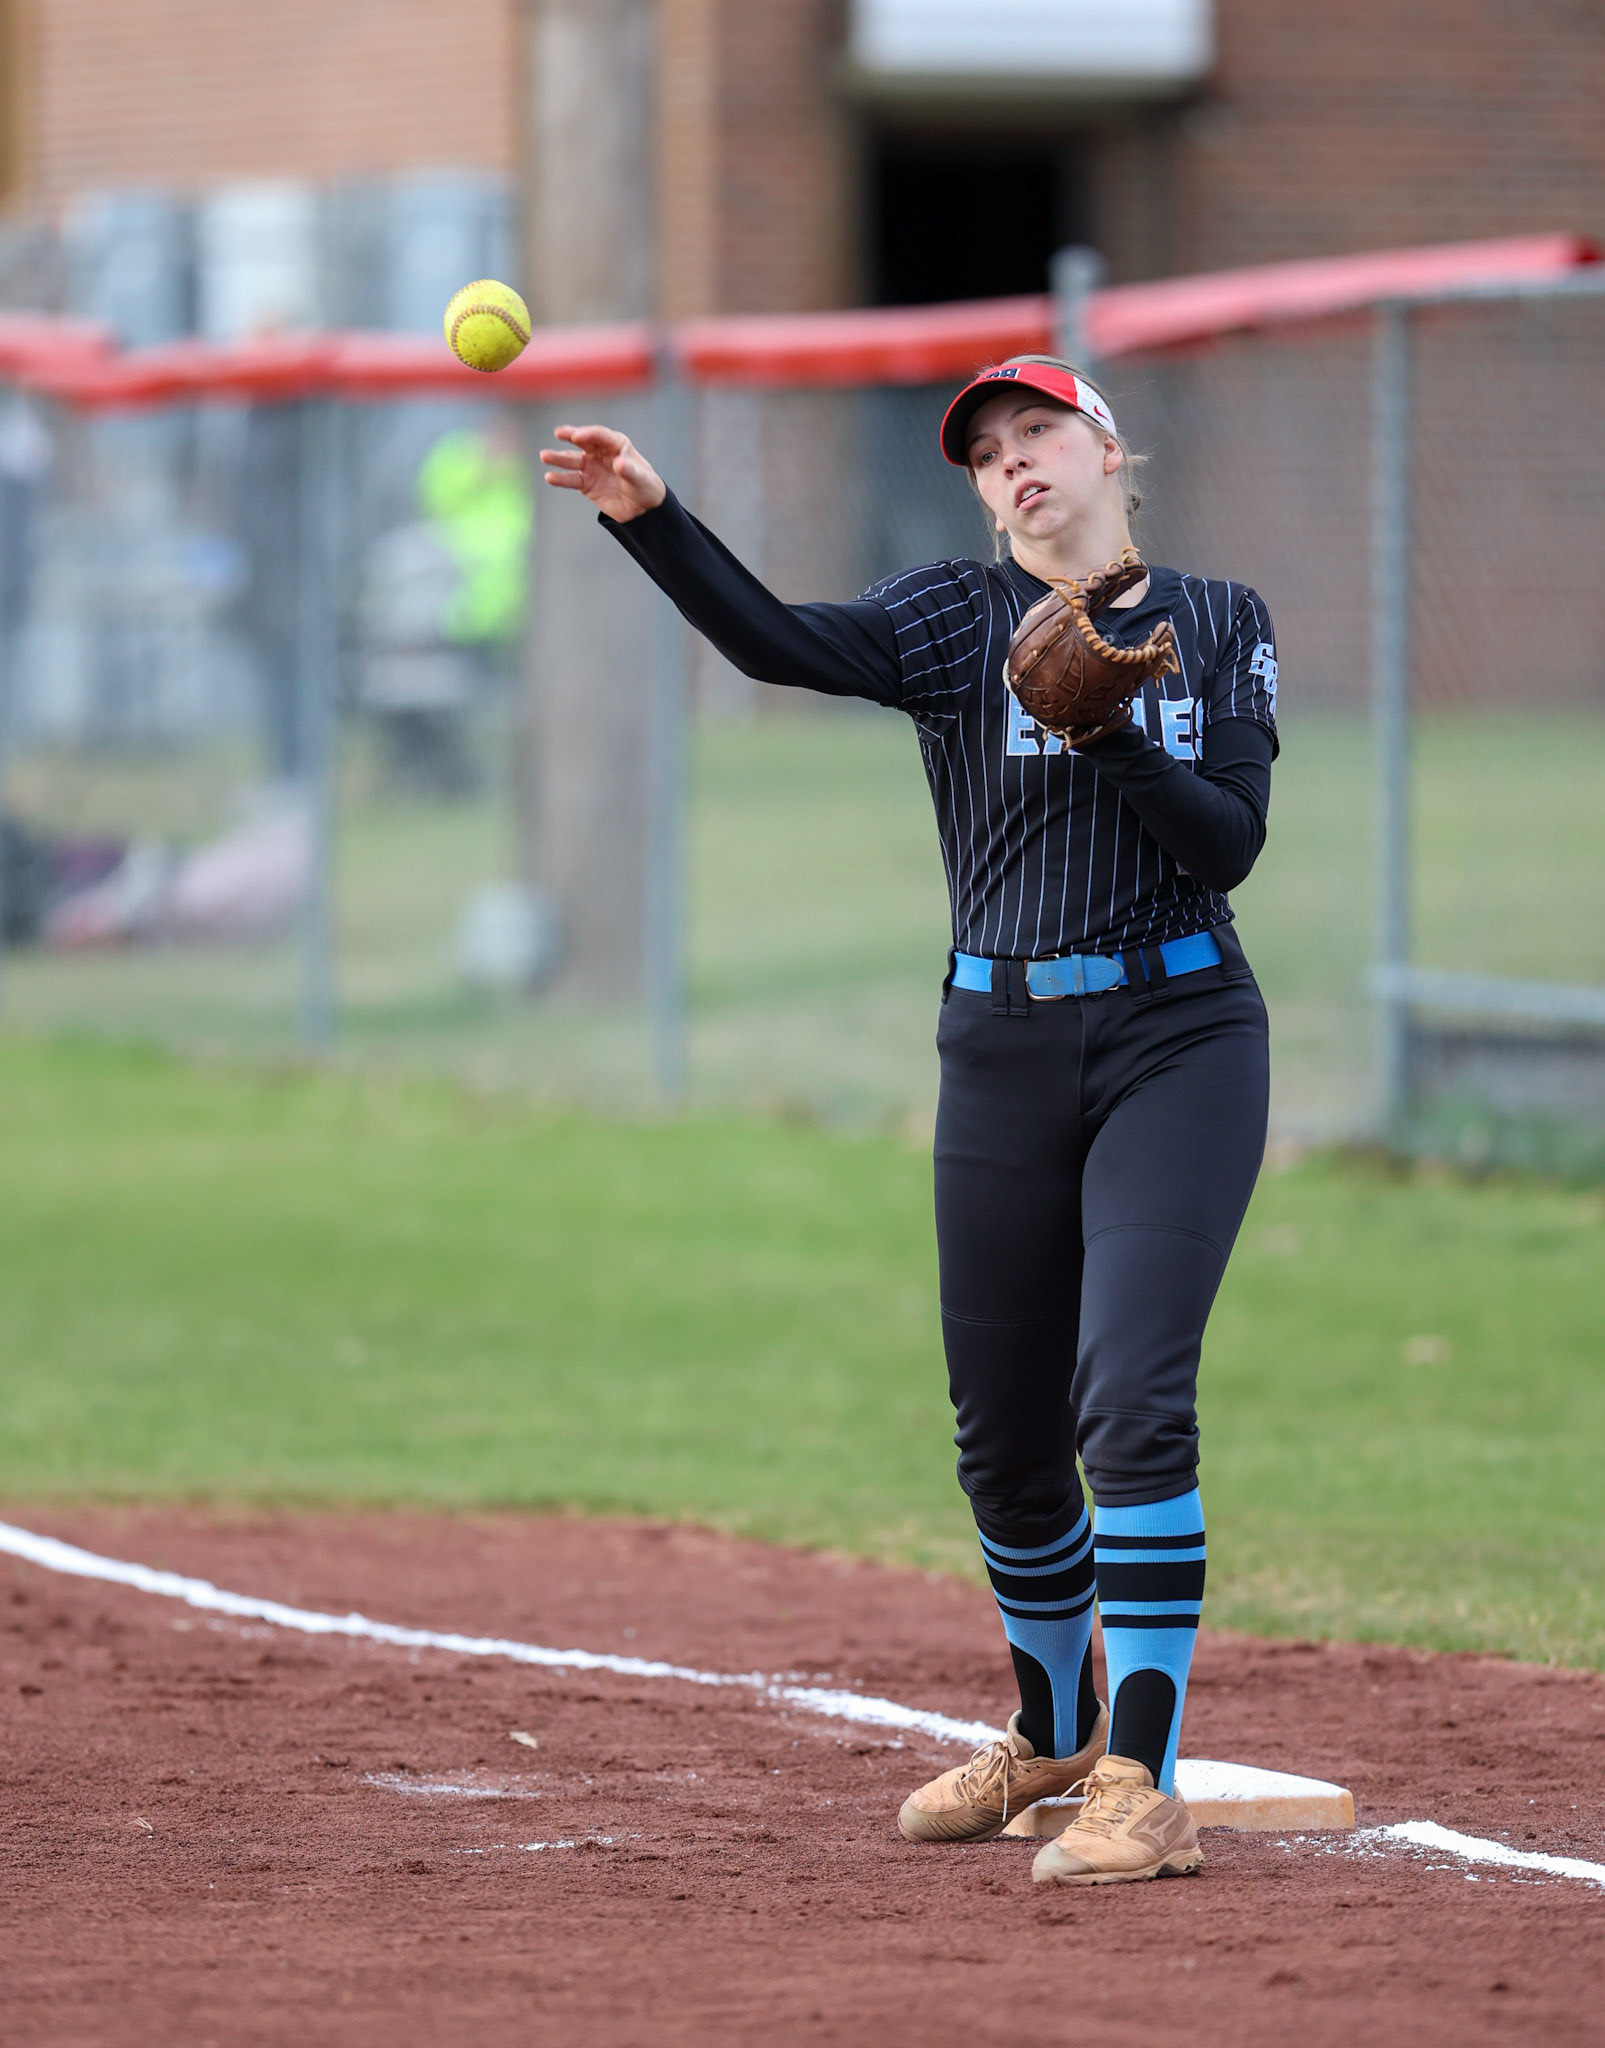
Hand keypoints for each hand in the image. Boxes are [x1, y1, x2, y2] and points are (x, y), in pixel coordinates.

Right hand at [540, 424, 665, 521]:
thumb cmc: (645, 486)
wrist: (642, 508)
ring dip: (559, 458)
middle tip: (559, 433)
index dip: (588, 434)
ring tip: (545, 456)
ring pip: (573, 460)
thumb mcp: (641, 479)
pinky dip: (561, 479)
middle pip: (583, 442)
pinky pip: (572, 479)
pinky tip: (550, 478)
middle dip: (570, 436)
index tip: (577, 436)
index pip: (600, 435)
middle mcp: (600, 452)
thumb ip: (630, 471)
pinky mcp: (586, 484)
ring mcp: (592, 467)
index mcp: (616, 444)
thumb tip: (619, 464)